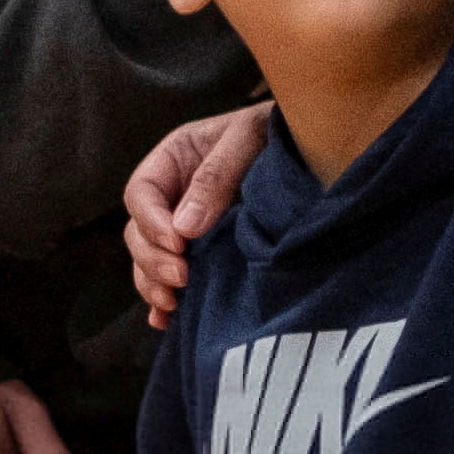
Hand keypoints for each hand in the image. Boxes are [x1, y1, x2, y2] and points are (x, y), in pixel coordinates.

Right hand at [126, 104, 275, 329]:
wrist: (314, 148)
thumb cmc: (277, 132)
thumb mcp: (248, 138)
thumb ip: (216, 176)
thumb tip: (184, 229)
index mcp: (174, 158)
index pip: (141, 193)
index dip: (151, 222)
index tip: (177, 243)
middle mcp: (173, 194)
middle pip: (139, 232)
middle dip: (153, 259)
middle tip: (182, 278)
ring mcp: (185, 226)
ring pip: (149, 259)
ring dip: (154, 284)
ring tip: (172, 304)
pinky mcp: (202, 252)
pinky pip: (171, 278)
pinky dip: (164, 300)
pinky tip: (166, 322)